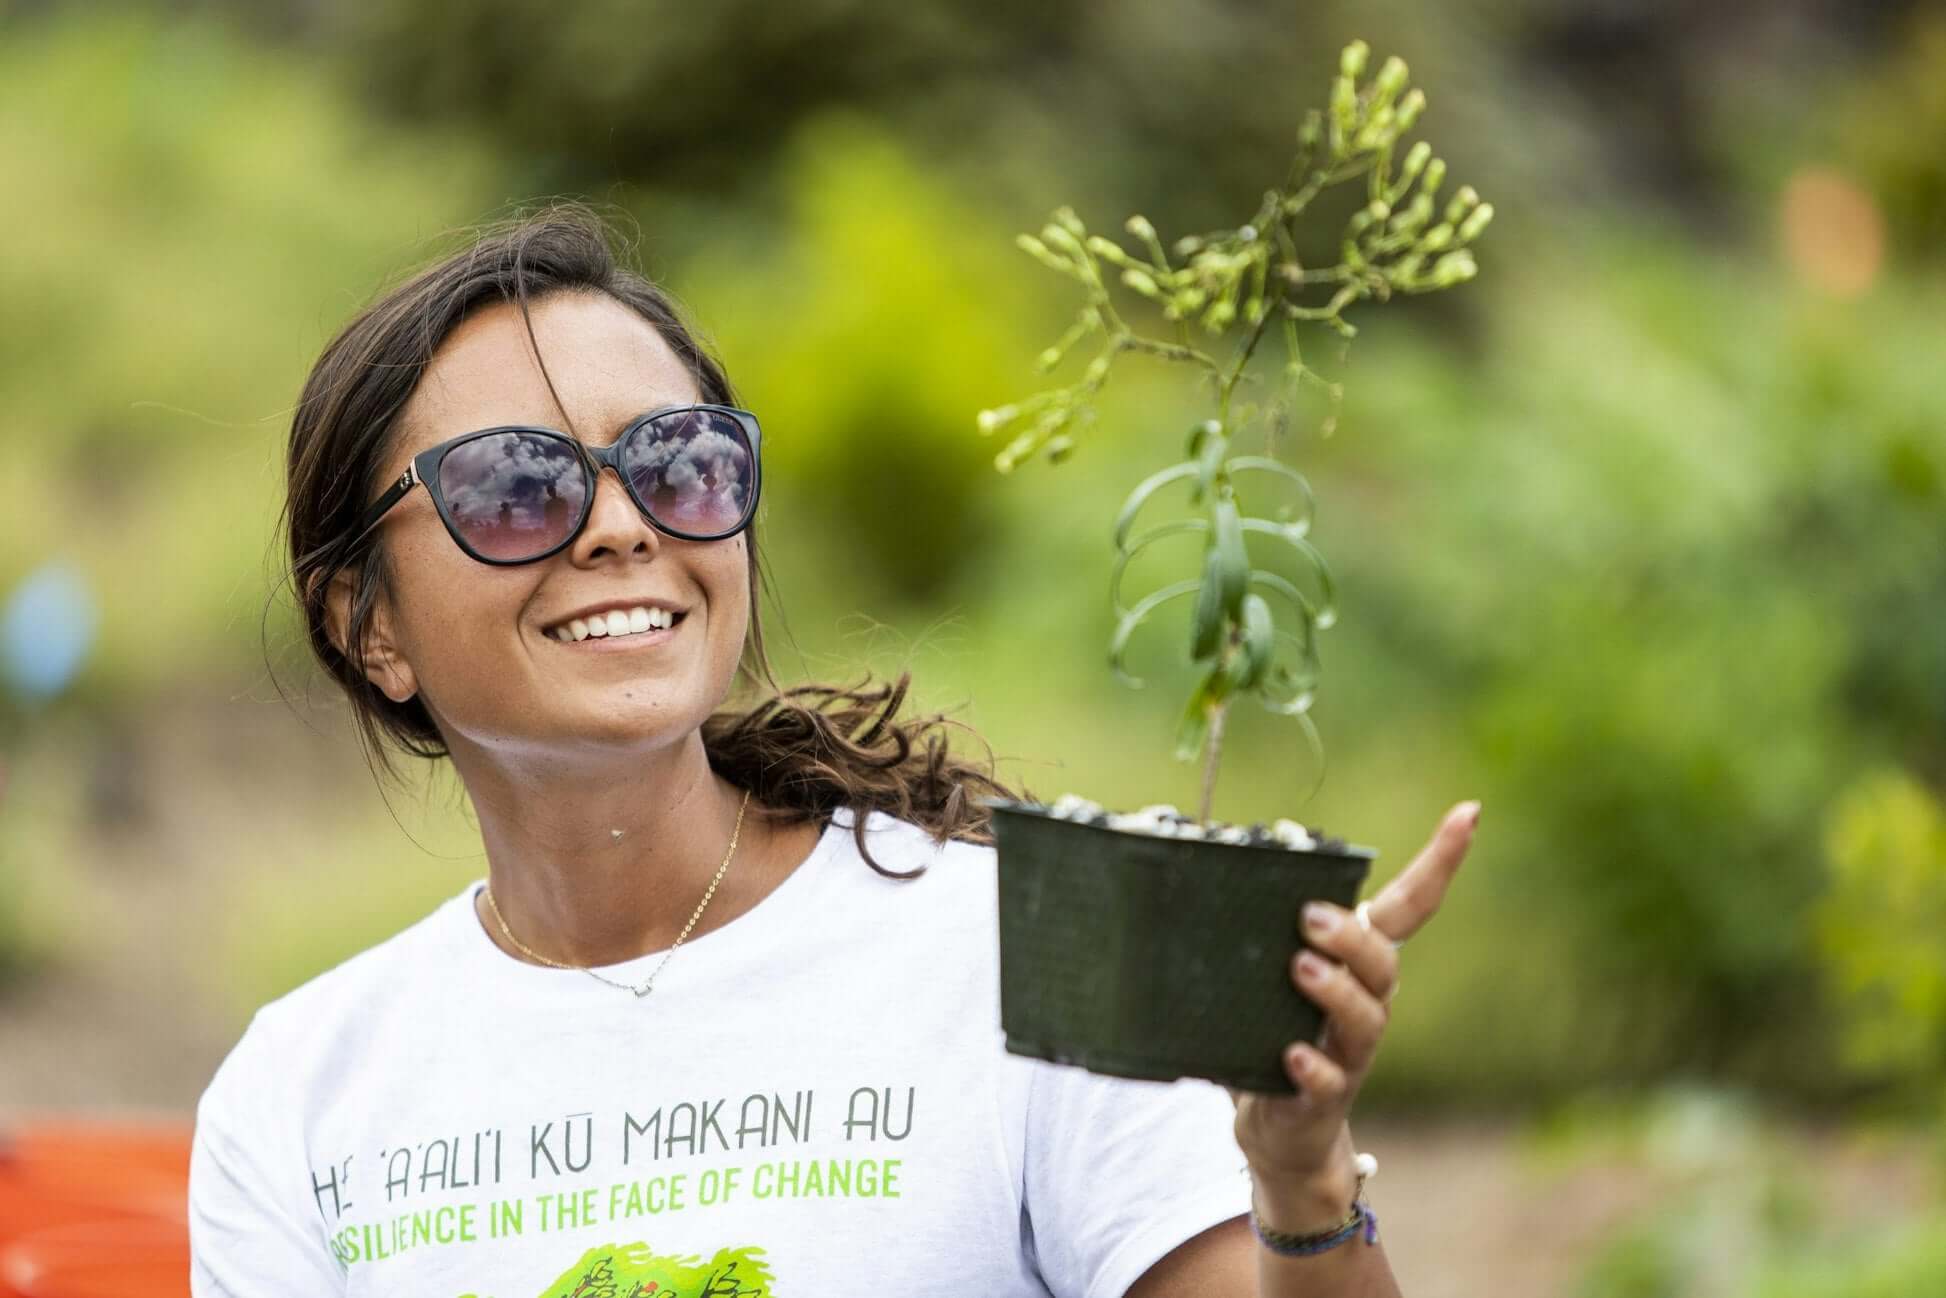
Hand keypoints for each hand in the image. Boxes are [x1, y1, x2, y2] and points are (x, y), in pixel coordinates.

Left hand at [1227, 800, 1480, 1212]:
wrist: (1280, 1132)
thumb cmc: (1273, 1034)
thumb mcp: (1268, 972)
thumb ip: (1255, 919)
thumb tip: (1217, 840)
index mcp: (1358, 966)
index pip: (1409, 907)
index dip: (1441, 862)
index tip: (1469, 813)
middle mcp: (1366, 1004)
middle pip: (1383, 963)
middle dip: (1353, 936)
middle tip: (1309, 916)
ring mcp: (1348, 1054)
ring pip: (1364, 1019)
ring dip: (1336, 991)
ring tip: (1300, 967)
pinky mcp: (1322, 1097)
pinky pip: (1328, 1081)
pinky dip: (1313, 1065)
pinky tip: (1292, 1052)